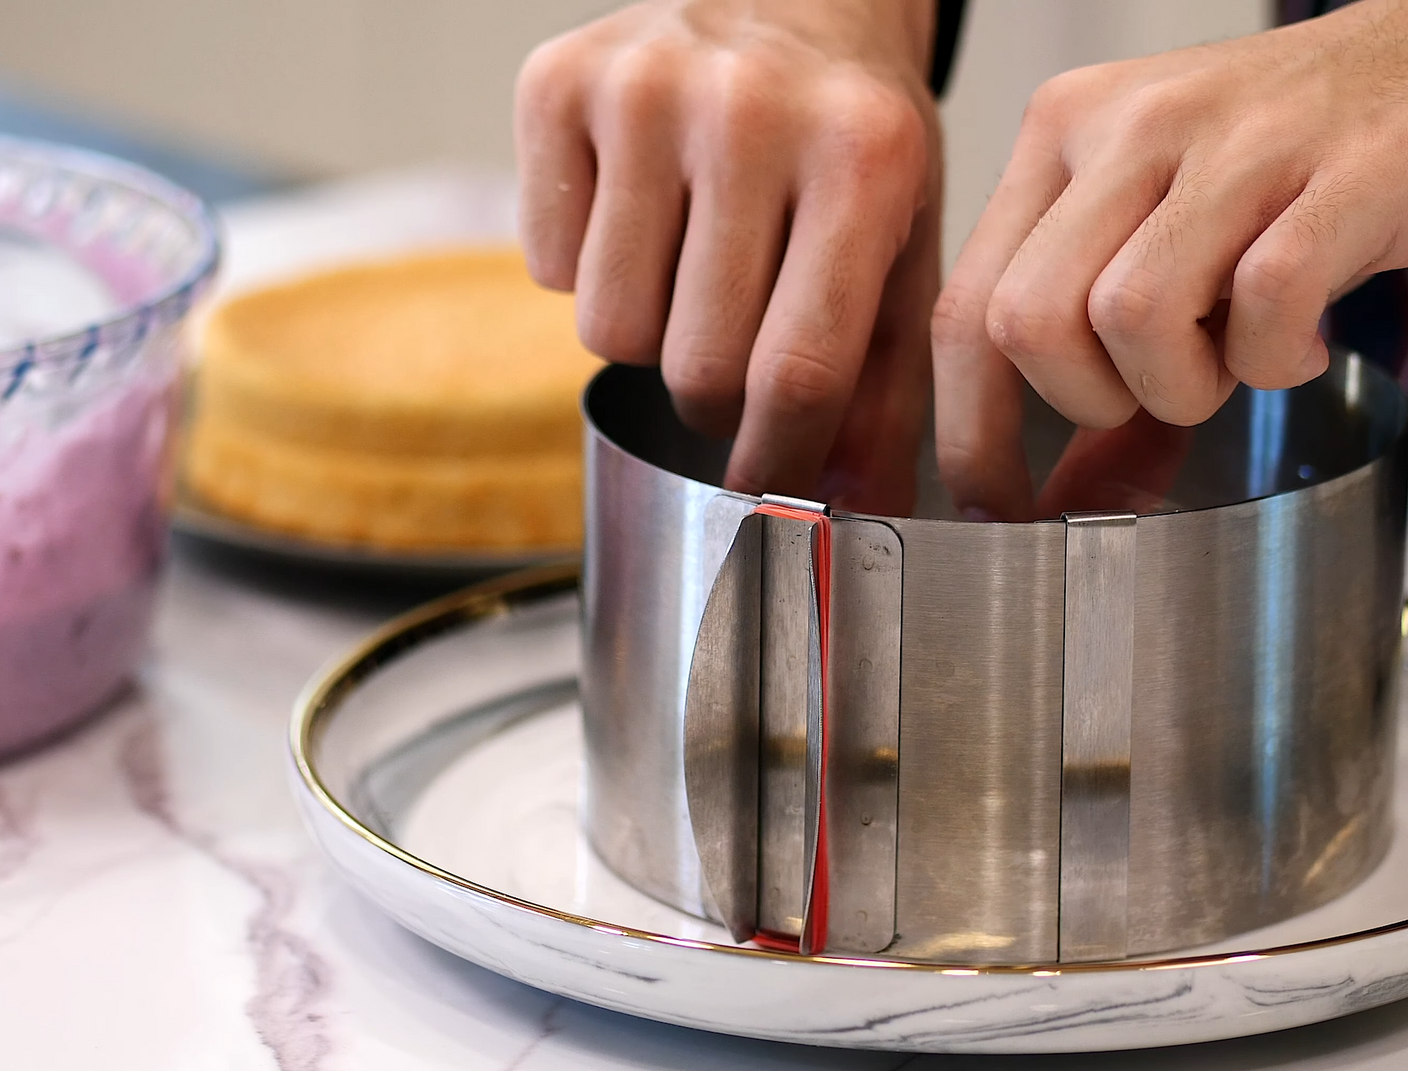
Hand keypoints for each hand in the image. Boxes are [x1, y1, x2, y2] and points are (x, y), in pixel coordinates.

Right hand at [516, 0, 941, 513]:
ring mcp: (644, 86)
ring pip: (612, 332)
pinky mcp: (557, 81)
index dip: (774, 461)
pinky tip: (639, 217)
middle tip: (731, 355)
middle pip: (696, 367)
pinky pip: (549, 270)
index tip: (765, 490)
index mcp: (862, 154)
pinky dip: (588, 272)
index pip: (797, 373)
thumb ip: (890, 386)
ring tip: (690, 272)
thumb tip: (853, 505)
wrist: (791, 0)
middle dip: (712, 403)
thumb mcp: (903, 251)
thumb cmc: (850, 143)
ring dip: (650, 336)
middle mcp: (750, 108)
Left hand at [933, 0, 1407, 520]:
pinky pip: (1264, 304)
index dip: (971, 430)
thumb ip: (1086, 348)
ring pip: (1130, 316)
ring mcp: (1234, 139)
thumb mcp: (1147, 234)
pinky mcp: (1340, 169)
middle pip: (1028, 321)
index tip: (991, 499)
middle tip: (1151, 390)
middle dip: (1086, 401)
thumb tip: (1044, 504)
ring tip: (1228, 358)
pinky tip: (1294, 345)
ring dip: (1181, 384)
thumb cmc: (1267, 167)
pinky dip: (1272, 361)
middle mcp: (1128, 123)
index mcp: (1060, 132)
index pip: (965, 309)